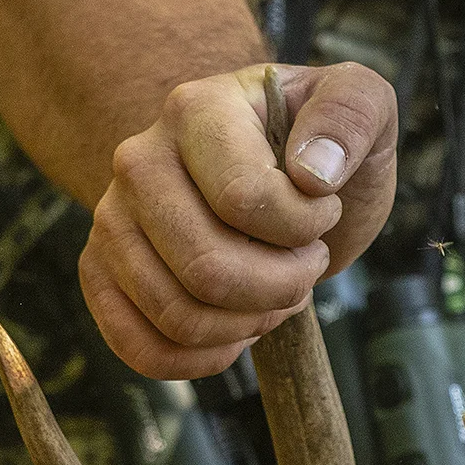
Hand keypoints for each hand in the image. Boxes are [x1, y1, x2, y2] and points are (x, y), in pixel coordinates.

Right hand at [81, 61, 397, 377]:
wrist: (278, 172)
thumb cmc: (320, 143)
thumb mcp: (364, 105)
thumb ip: (353, 113)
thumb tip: (313, 172)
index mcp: (195, 110)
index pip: (244, 201)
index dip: (303, 227)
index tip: (324, 210)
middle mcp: (138, 162)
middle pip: (208, 270)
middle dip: (282, 286)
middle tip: (307, 263)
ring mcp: (112, 221)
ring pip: (180, 317)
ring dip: (252, 322)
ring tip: (276, 288)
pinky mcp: (101, 274)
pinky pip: (140, 350)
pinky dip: (204, 359)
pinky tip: (240, 328)